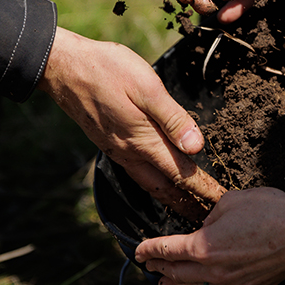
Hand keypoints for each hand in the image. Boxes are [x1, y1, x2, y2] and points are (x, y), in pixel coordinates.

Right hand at [37, 27, 226, 218]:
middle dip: (188, 203)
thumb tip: (196, 147)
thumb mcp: (146, 87)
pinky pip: (136, 172)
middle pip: (165, 187)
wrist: (63, 67)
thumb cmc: (107, 69)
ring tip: (188, 206)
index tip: (221, 202)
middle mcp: (129, 152)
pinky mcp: (108, 143)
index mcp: (143, 140)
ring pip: (149, 183)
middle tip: (208, 217)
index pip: (181, 174)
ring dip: (170, 197)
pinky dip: (153, 184)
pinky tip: (158, 180)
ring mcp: (116, 149)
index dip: (203, 189)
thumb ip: (172, 118)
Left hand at [135, 188, 284, 284]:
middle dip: (159, 269)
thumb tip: (209, 225)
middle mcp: (213, 270)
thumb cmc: (271, 213)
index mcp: (203, 246)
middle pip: (177, 274)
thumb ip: (212, 215)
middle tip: (149, 267)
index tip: (139, 250)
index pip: (168, 250)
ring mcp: (230, 283)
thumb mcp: (233, 201)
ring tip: (166, 284)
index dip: (150, 250)